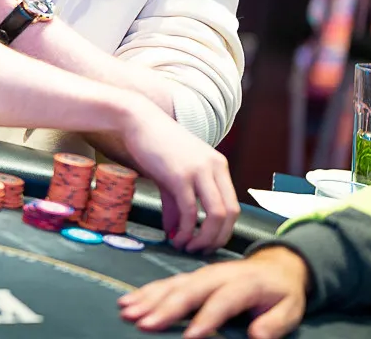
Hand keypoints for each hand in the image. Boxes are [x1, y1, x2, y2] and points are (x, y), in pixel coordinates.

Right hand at [118, 246, 308, 338]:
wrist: (277, 265)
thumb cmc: (281, 293)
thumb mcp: (290, 309)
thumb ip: (274, 323)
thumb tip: (257, 336)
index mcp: (244, 282)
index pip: (222, 301)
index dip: (206, 318)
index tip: (190, 337)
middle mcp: (217, 275)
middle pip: (189, 290)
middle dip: (164, 308)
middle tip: (143, 323)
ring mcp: (201, 274)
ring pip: (172, 285)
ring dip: (148, 298)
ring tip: (128, 311)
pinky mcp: (191, 276)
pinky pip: (166, 283)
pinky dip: (146, 292)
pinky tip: (129, 300)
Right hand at [119, 101, 240, 252]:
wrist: (137, 120)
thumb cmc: (153, 145)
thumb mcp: (170, 175)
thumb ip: (176, 204)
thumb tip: (175, 232)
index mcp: (218, 166)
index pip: (233, 206)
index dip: (223, 230)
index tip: (206, 242)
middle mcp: (215, 168)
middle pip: (230, 214)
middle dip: (216, 239)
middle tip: (199, 250)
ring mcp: (199, 171)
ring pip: (216, 215)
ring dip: (204, 238)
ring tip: (187, 247)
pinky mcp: (180, 175)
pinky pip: (191, 210)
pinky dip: (186, 230)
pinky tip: (175, 237)